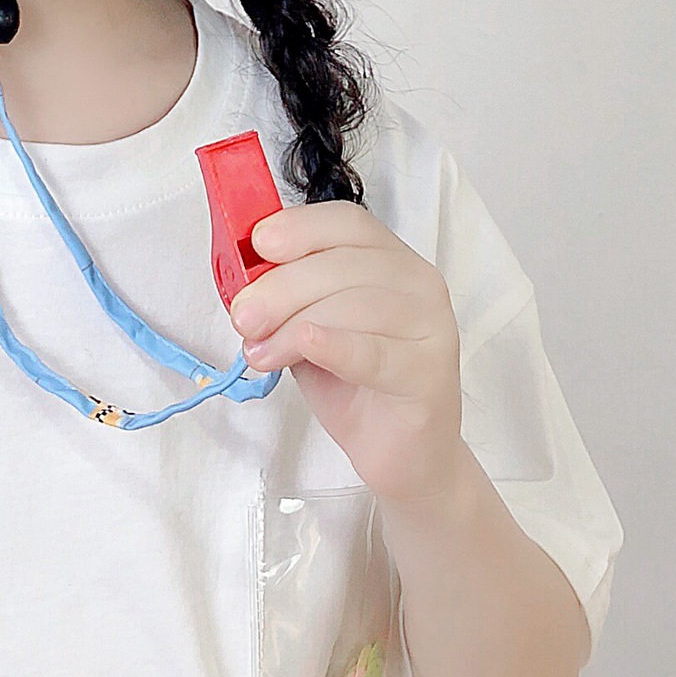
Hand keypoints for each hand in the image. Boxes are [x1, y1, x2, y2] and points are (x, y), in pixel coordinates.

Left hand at [228, 201, 465, 506]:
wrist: (402, 454)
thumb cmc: (355, 383)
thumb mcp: (310, 325)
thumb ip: (289, 297)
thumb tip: (245, 276)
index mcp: (390, 259)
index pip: (347, 222)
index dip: (300, 227)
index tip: (258, 244)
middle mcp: (418, 284)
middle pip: (344, 264)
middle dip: (282, 287)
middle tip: (243, 316)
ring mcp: (431, 327)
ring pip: (355, 305)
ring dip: (294, 326)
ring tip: (261, 352)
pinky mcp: (430, 375)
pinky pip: (376, 352)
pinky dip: (335, 345)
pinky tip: (306, 344)